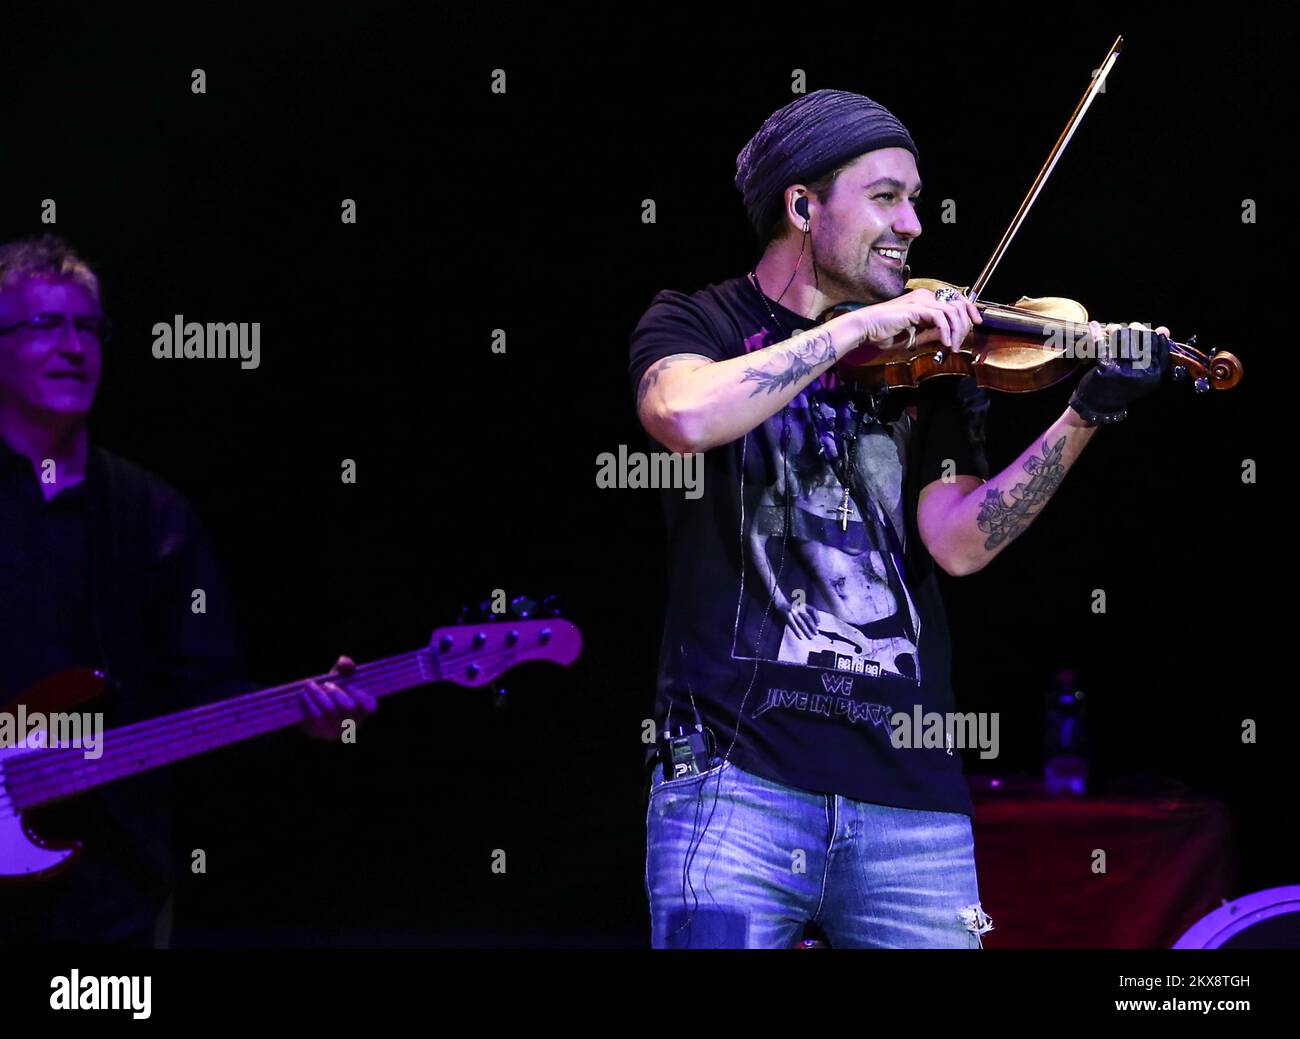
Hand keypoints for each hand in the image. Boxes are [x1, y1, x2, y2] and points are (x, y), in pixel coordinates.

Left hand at [300, 655, 377, 740]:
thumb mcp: (341, 676)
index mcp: (363, 710)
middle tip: (326, 683)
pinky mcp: (321, 733)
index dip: (359, 694)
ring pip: (329, 711)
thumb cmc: (333, 690)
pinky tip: (303, 694)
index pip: (369, 705)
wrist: (313, 707)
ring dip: (318, 694)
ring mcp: (337, 731)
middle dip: (336, 692)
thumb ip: (345, 666)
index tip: (349, 684)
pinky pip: (315, 717)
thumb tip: (345, 663)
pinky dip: (309, 703)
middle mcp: (353, 723)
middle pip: (348, 707)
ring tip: (309, 684)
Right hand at [776, 595, 820, 639]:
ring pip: (801, 622)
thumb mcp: (799, 607)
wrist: (779, 602)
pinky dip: (797, 631)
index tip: (819, 624)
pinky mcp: (786, 615)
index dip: (817, 617)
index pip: (813, 610)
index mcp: (803, 605)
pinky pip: (793, 624)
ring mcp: (792, 611)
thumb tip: (814, 624)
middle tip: (816, 634)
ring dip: (806, 631)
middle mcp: (798, 607)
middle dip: (812, 626)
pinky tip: (800, 637)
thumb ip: (805, 613)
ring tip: (810, 637)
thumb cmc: (790, 607)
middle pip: (807, 618)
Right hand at [850, 288, 981, 351]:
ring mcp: (921, 301)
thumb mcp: (916, 337)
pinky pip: (940, 317)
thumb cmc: (885, 334)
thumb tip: (950, 336)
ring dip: (956, 331)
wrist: (866, 330)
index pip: (956, 300)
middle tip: (958, 343)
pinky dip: (946, 331)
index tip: (975, 324)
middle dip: (964, 326)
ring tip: (951, 346)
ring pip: (952, 310)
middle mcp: (926, 297)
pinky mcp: (916, 308)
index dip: (969, 310)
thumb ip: (933, 333)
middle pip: (958, 304)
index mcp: (926, 302)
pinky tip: (944, 343)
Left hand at [1068, 320, 1171, 425]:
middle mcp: (1143, 371)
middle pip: (1142, 337)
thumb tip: (1164, 329)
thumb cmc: (1121, 387)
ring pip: (1124, 337)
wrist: (1099, 407)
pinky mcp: (1107, 368)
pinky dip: (1096, 333)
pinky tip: (1094, 326)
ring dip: (1116, 329)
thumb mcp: (1143, 374)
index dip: (1150, 334)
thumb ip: (1154, 353)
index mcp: (1155, 373)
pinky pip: (1103, 344)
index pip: (1159, 343)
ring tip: (1111, 330)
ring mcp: (1125, 369)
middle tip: (1123, 330)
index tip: (1140, 332)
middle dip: (1133, 329)